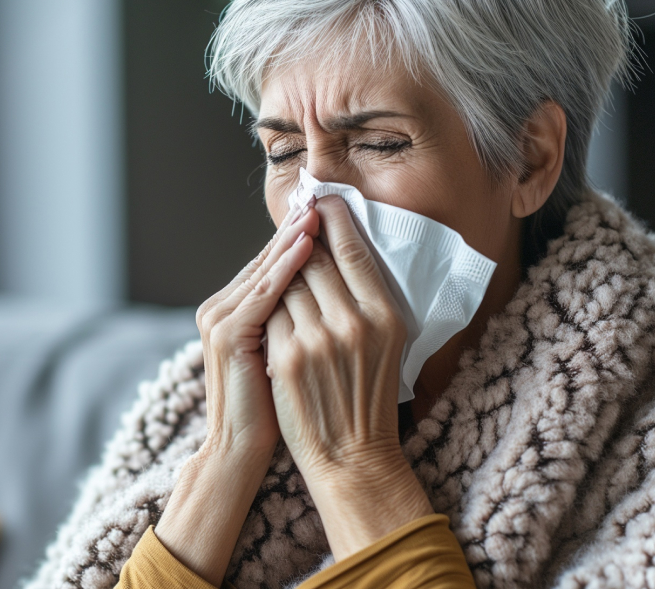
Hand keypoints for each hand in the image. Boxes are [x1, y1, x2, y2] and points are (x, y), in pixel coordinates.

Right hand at [154, 197, 318, 585]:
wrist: (241, 451)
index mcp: (230, 309)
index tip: (328, 209)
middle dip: (297, 228)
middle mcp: (218, 307)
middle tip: (324, 195)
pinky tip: (308, 246)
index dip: (299, 236)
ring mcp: (218, 318)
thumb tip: (328, 284)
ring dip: (294, 238)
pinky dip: (286, 266)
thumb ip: (294, 316)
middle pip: (266, 258)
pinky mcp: (227, 332)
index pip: (270, 263)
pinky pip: (264, 291)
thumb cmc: (273, 407)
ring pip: (265, 269)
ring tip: (319, 210)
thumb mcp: (284, 350)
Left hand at [265, 194, 433, 559]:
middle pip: (313, 260)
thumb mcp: (389, 342)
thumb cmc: (370, 395)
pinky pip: (269, 312)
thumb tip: (342, 245)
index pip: (354, 250)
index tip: (323, 200)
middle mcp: (354, 323)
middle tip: (296, 215)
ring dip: (280, 271)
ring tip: (281, 258)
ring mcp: (317, 339)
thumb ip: (367, 297)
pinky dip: (266, 304)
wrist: (351, 455)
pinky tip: (266, 300)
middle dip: (301, 238)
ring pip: (286, 282)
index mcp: (386, 315)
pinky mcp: (286, 356)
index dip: (335, 219)